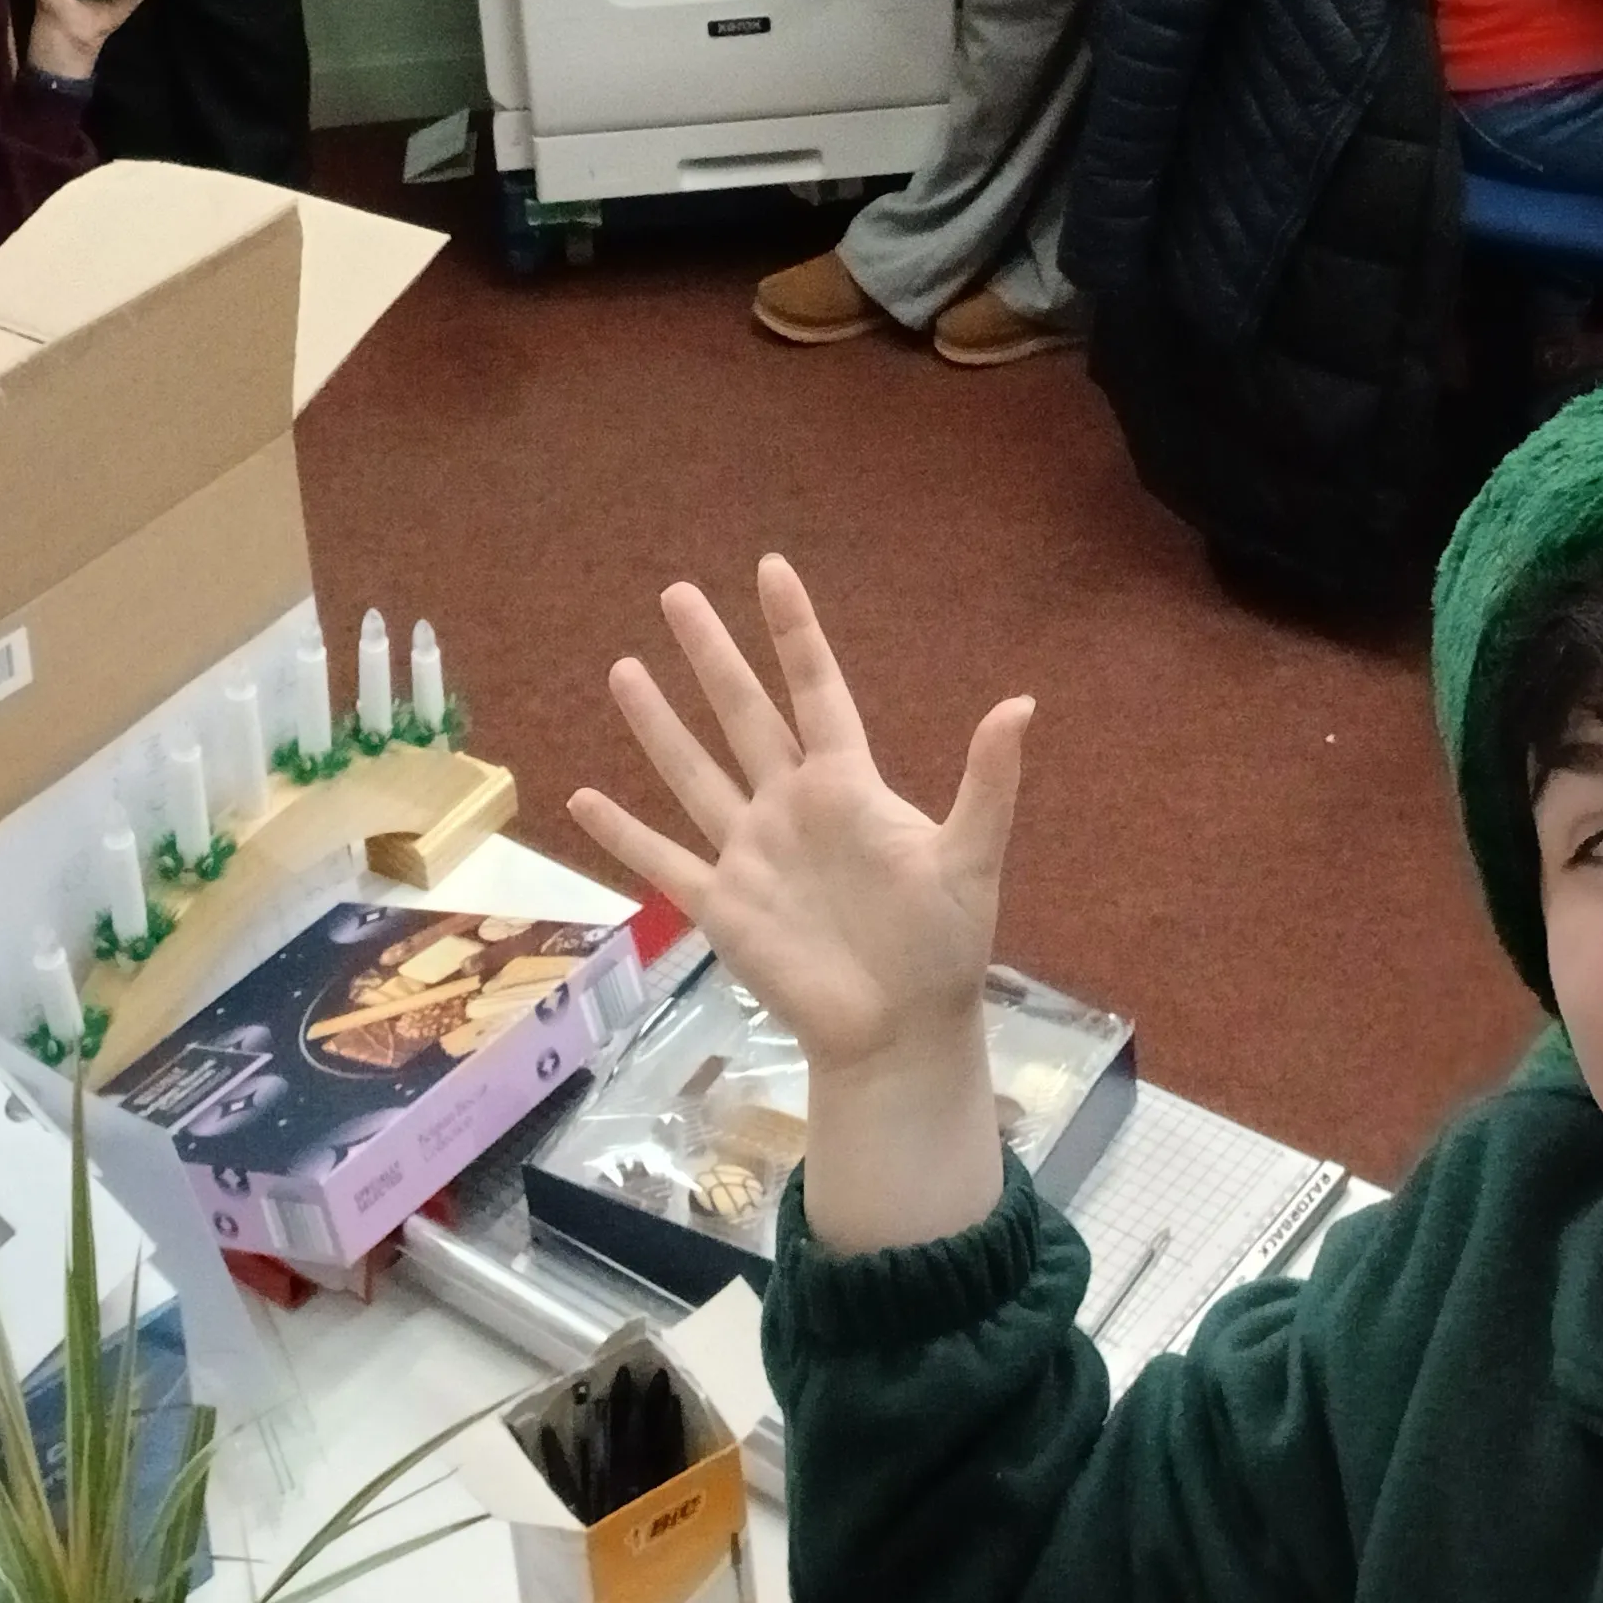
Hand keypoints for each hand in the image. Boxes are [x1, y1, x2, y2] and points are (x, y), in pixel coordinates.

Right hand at [570, 558, 1031, 1078]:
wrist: (901, 1033)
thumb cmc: (943, 945)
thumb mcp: (970, 858)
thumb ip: (987, 783)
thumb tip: (1022, 703)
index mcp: (846, 786)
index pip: (815, 689)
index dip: (793, 632)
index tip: (770, 569)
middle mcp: (790, 806)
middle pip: (742, 714)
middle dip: (711, 654)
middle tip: (676, 592)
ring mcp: (751, 854)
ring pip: (693, 774)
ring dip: (658, 725)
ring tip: (623, 668)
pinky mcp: (723, 907)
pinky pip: (663, 861)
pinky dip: (622, 833)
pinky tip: (580, 799)